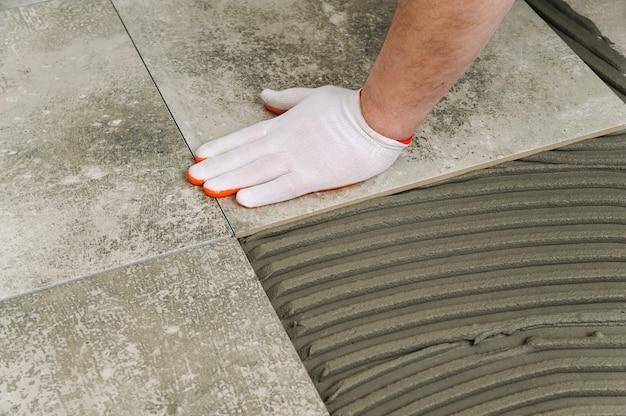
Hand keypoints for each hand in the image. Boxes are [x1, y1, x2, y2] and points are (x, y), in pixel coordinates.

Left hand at [187, 85, 409, 207]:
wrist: (375, 116)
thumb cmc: (348, 106)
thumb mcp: (311, 97)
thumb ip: (286, 99)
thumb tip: (266, 94)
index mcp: (283, 126)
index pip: (245, 137)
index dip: (222, 146)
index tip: (200, 154)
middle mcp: (284, 143)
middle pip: (244, 156)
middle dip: (216, 166)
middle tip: (191, 177)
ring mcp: (297, 159)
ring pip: (257, 171)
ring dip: (230, 180)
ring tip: (207, 189)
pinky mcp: (315, 176)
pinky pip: (284, 186)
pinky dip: (264, 193)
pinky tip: (244, 200)